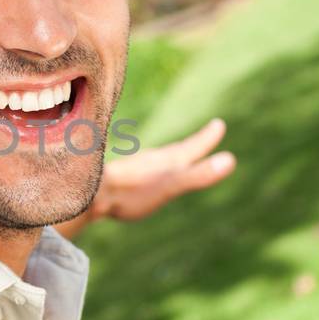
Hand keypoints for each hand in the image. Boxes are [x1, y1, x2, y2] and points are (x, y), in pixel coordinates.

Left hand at [58, 117, 235, 237]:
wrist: (88, 195)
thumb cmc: (132, 193)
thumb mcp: (171, 185)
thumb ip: (198, 175)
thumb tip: (230, 160)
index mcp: (167, 163)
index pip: (191, 148)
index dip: (206, 139)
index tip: (219, 124)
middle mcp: (152, 163)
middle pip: (178, 151)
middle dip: (195, 144)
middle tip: (209, 132)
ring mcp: (135, 170)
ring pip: (158, 159)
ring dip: (172, 156)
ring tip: (178, 155)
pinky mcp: (120, 179)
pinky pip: (141, 170)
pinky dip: (150, 168)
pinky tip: (142, 173)